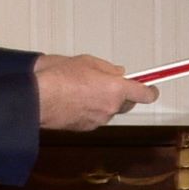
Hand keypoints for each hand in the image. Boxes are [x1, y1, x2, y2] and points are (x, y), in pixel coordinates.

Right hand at [35, 54, 158, 131]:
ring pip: (109, 110)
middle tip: (110, 83)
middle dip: (123, 94)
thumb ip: (107, 68)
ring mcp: (98, 120)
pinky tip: (77, 100)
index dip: (150, 90)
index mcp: (115, 89)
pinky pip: (95, 117)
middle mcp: (110, 108)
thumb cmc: (58, 77)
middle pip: (127, 104)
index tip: (152, 86)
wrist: (37, 99)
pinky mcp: (85, 128)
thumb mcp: (87, 61)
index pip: (144, 94)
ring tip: (85, 89)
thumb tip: (118, 72)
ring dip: (104, 102)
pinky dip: (91, 110)